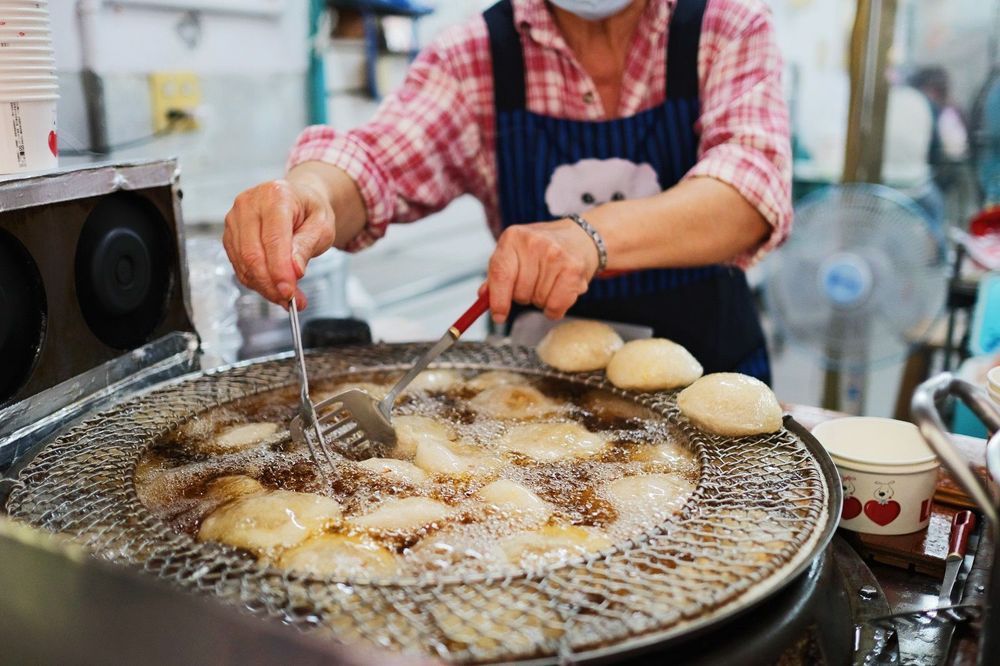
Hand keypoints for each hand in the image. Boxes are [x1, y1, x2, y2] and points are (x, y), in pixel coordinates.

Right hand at [222, 177, 334, 308]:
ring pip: (243, 263)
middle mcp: (249, 204)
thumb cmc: (310, 210)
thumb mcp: (322, 226)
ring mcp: (235, 219)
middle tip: (290, 300)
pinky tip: (273, 288)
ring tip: (287, 298)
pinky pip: (239, 266)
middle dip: (271, 284)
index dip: (279, 270)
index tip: (289, 292)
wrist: (298, 200)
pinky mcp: (230, 235)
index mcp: (275, 196)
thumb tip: (294, 270)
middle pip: (252, 254)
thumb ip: (307, 246)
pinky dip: (256, 282)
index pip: (273, 239)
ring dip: (264, 287)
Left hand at [485, 218, 599, 322]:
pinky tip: (559, 292)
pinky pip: (555, 306)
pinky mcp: (573, 269)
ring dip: (541, 300)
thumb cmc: (544, 248)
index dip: (498, 300)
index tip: (498, 316)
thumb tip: (484, 296)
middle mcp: (534, 243)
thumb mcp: (516, 252)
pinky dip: (555, 308)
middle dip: (523, 296)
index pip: (500, 274)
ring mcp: (555, 255)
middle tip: (534, 283)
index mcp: (513, 238)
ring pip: (537, 301)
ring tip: (549, 282)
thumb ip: (498, 274)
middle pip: (519, 292)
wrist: (581, 237)